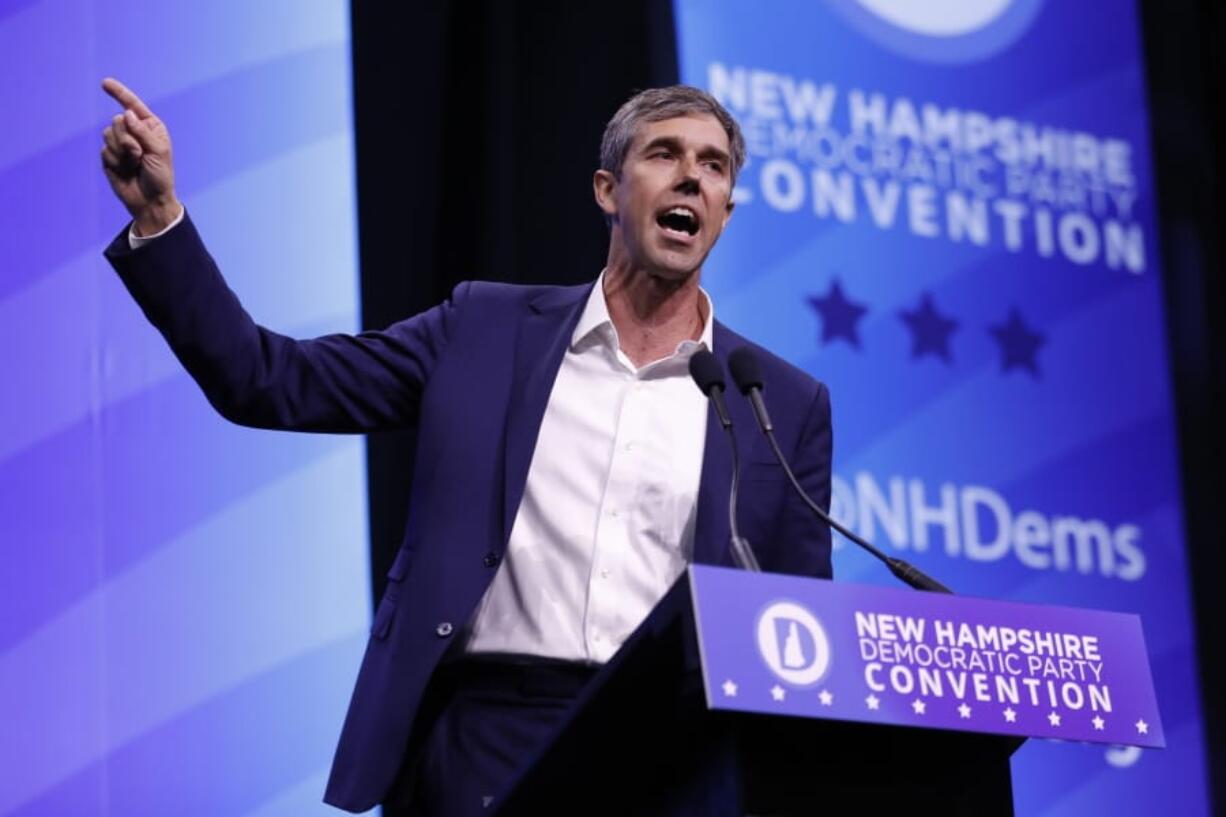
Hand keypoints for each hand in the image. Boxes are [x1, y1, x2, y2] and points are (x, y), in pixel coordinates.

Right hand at [100, 78, 180, 234]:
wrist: (149, 200)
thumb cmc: (160, 176)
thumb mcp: (158, 152)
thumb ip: (143, 132)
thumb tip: (127, 113)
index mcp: (150, 127)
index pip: (132, 106)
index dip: (119, 93)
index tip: (104, 83)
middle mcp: (134, 132)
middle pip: (117, 120)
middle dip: (127, 138)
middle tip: (139, 154)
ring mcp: (120, 143)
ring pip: (108, 133)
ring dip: (122, 151)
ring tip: (134, 164)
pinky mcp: (110, 155)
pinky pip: (105, 149)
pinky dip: (116, 160)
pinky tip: (125, 170)